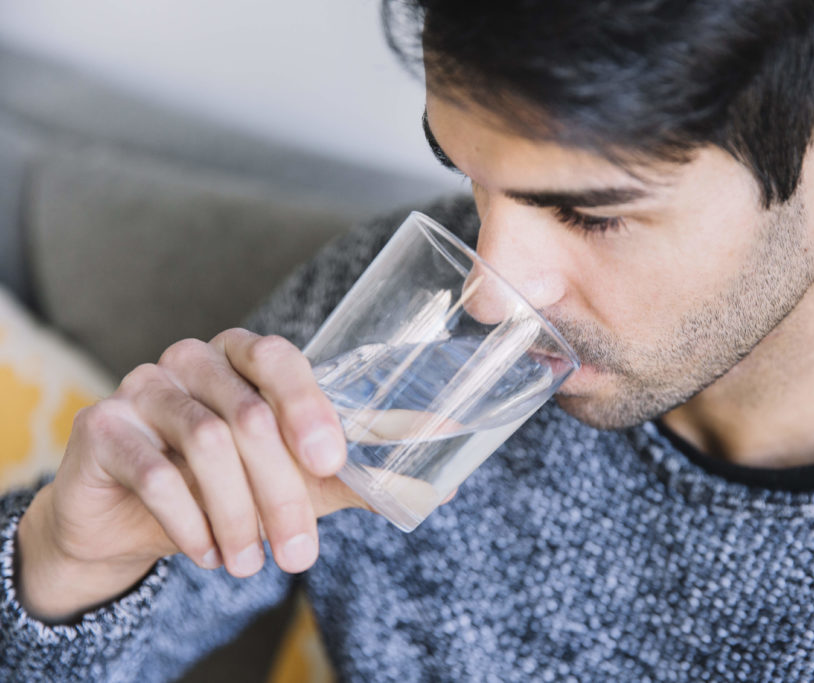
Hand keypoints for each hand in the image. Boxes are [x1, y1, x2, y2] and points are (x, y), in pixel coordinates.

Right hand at [16, 329, 365, 620]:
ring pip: (207, 442)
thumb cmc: (224, 486)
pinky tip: (207, 552)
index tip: (331, 463)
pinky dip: (190, 522)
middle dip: (281, 493)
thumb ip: (355, 477)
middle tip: (299, 555)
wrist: (127, 520)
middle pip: (250, 415)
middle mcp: (193, 360)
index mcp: (243, 357)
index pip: (279, 359)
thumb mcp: (295, 481)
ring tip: (249, 564)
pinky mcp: (101, 425)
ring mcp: (143, 386)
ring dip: (238, 515)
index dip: (308, 407)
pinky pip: (157, 473)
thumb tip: (442, 486)